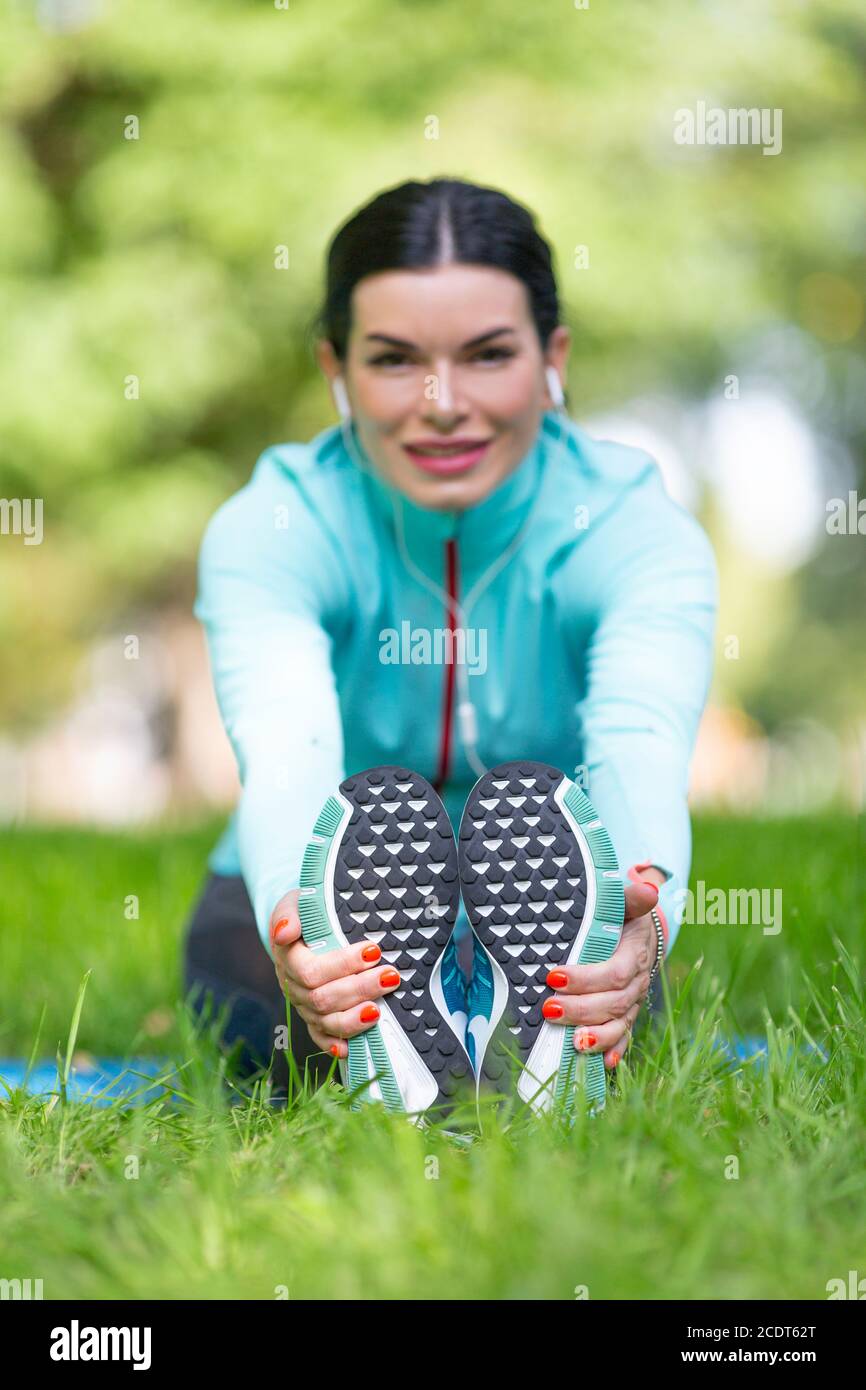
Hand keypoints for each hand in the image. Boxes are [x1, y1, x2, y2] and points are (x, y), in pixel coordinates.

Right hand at [268, 891, 400, 1057]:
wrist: (301, 924)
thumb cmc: (304, 911)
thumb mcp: (295, 902)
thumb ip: (288, 914)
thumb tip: (285, 933)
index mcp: (288, 958)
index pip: (310, 970)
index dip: (342, 964)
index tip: (372, 950)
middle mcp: (293, 985)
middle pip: (322, 998)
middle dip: (359, 989)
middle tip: (390, 976)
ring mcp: (302, 1004)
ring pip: (325, 1021)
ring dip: (353, 1019)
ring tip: (379, 1010)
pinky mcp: (312, 1016)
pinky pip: (319, 1037)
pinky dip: (334, 1044)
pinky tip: (349, 1049)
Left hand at [541, 875, 661, 1070]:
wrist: (639, 932)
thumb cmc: (623, 916)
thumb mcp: (626, 903)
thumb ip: (632, 897)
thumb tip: (649, 890)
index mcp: (635, 954)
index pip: (615, 973)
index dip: (586, 979)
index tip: (553, 976)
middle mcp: (637, 982)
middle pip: (614, 1003)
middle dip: (581, 1009)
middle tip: (549, 1009)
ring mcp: (633, 1001)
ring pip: (619, 1024)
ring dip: (597, 1036)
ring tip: (574, 1043)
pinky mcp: (626, 1014)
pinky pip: (624, 1036)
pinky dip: (615, 1051)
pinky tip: (604, 1065)